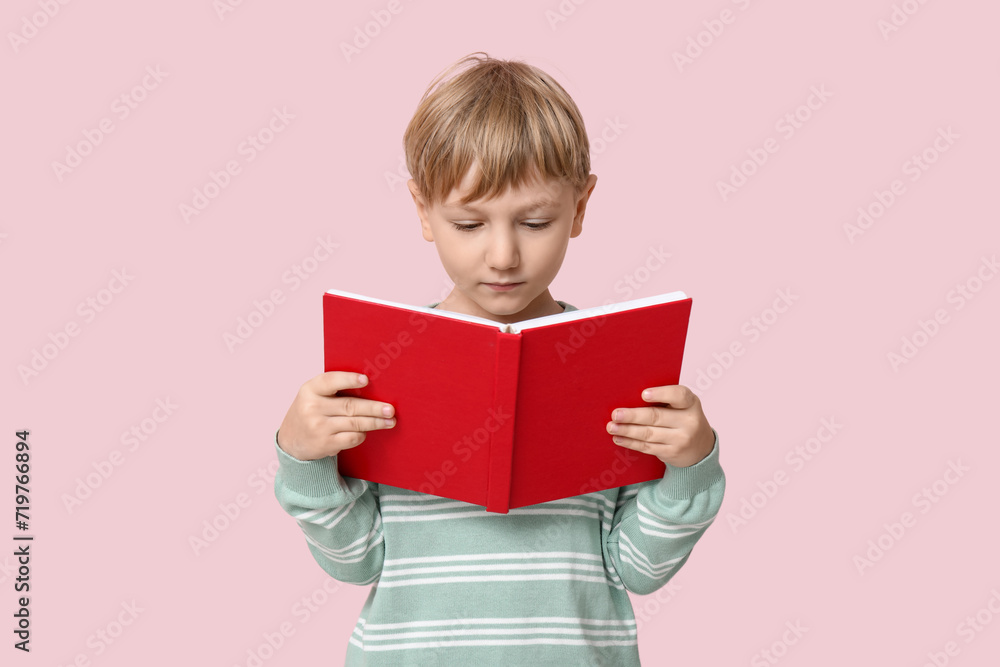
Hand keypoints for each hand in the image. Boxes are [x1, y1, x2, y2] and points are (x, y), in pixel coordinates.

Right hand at [277, 371, 395, 460]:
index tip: (366, 380)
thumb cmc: (311, 410)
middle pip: (350, 406)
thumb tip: (371, 386)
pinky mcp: (324, 444)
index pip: (330, 381)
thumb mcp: (314, 395)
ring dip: (375, 422)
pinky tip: (367, 431)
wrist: (291, 440)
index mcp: (310, 389)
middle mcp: (312, 408)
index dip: (349, 380)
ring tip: (389, 421)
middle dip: (373, 408)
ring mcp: (318, 427)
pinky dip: (362, 434)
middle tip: (390, 409)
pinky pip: (351, 438)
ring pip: (354, 423)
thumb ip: (334, 389)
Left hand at [606, 384, 714, 467]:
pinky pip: (647, 447)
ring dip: (627, 430)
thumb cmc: (684, 419)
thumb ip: (665, 400)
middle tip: (615, 414)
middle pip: (656, 417)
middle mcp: (688, 421)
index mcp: (691, 403)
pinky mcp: (672, 453)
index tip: (643, 394)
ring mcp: (681, 439)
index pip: (678, 395)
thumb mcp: (683, 406)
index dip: (661, 394)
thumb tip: (630, 396)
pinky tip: (619, 438)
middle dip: (633, 416)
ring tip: (612, 427)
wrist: (701, 447)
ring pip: (649, 434)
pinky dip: (631, 442)